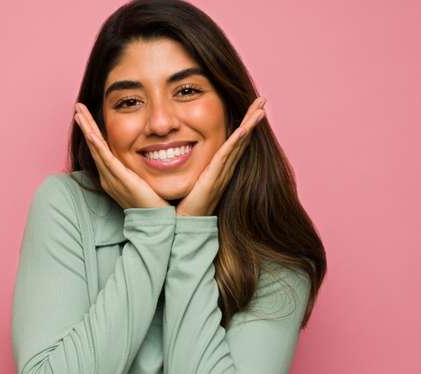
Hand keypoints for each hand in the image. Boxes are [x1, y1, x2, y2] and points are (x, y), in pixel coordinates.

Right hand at [73, 102, 169, 209]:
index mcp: (114, 176)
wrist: (156, 224)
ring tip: (79, 112)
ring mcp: (112, 178)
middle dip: (85, 124)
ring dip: (87, 128)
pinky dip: (97, 143)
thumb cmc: (154, 205)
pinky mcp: (119, 179)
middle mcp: (108, 176)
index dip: (93, 131)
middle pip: (94, 145)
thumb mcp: (146, 180)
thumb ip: (144, 168)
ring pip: (96, 148)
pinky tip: (91, 131)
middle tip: (78, 106)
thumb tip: (156, 152)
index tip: (88, 115)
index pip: (101, 149)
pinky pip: (105, 157)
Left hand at [176, 96, 266, 216]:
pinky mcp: (214, 178)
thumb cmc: (173, 204)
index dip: (240, 125)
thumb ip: (170, 164)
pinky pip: (227, 155)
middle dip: (251, 120)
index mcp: (212, 169)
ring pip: (238, 144)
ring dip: (250, 124)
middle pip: (240, 140)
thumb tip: (158, 150)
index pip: (229, 142)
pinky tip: (245, 128)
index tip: (249, 108)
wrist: (175, 227)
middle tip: (262, 100)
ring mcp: (219, 174)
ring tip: (261, 107)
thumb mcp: (172, 177)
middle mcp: (220, 170)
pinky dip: (238, 141)